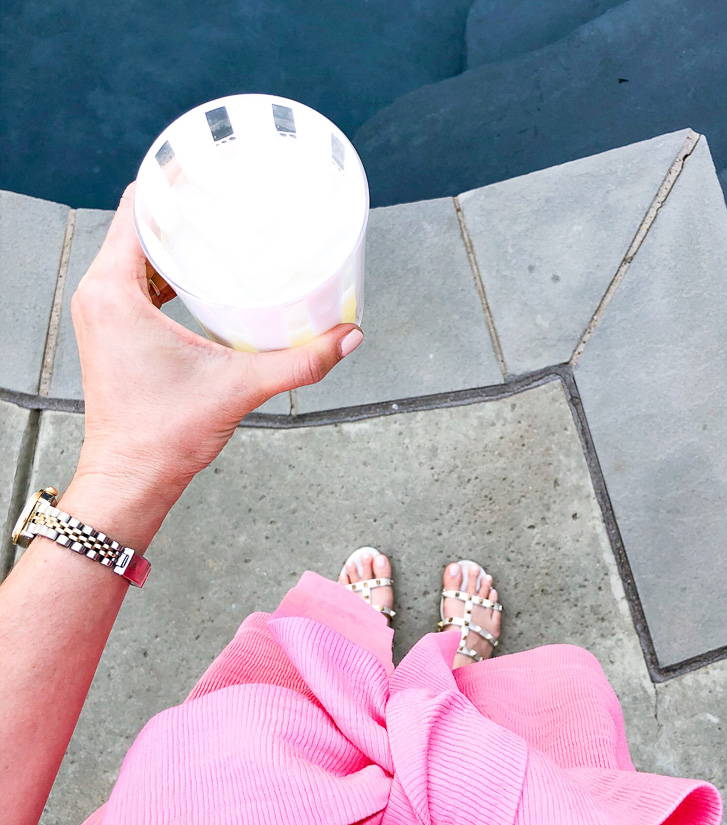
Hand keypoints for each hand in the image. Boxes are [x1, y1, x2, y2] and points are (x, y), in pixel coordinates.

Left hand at [71, 182, 362, 502]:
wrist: (132, 478)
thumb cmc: (161, 437)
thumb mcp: (239, 387)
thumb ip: (300, 361)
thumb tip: (347, 336)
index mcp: (114, 291)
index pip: (136, 208)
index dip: (171, 181)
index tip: (206, 166)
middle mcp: (100, 295)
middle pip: (138, 226)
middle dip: (182, 207)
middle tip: (225, 195)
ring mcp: (104, 314)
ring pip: (138, 254)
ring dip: (175, 240)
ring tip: (218, 228)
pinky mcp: (115, 332)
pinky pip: (138, 282)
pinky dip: (168, 270)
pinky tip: (203, 273)